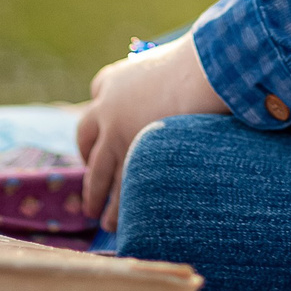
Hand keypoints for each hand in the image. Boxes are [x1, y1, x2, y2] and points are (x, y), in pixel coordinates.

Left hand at [74, 36, 227, 231]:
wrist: (204, 75)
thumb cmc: (199, 65)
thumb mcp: (171, 64)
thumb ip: (163, 81)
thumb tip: (183, 86)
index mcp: (114, 79)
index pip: (99, 93)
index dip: (103, 114)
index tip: (106, 130)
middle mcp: (107, 108)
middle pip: (86, 140)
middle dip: (89, 163)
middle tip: (93, 183)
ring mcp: (115, 136)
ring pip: (97, 175)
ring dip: (97, 198)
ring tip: (102, 218)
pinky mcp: (130, 160)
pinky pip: (118, 191)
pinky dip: (118, 210)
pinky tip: (119, 225)